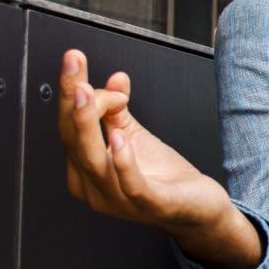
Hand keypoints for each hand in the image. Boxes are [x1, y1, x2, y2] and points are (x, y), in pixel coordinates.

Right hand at [58, 49, 261, 268]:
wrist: (198, 209)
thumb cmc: (163, 178)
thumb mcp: (134, 138)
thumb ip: (118, 111)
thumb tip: (115, 78)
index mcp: (85, 171)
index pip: (69, 128)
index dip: (70, 93)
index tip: (74, 59)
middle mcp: (94, 189)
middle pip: (75, 142)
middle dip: (72, 101)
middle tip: (74, 65)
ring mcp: (119, 201)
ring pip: (94, 162)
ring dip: (88, 125)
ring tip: (88, 94)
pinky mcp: (150, 205)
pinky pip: (131, 185)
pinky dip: (123, 161)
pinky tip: (120, 137)